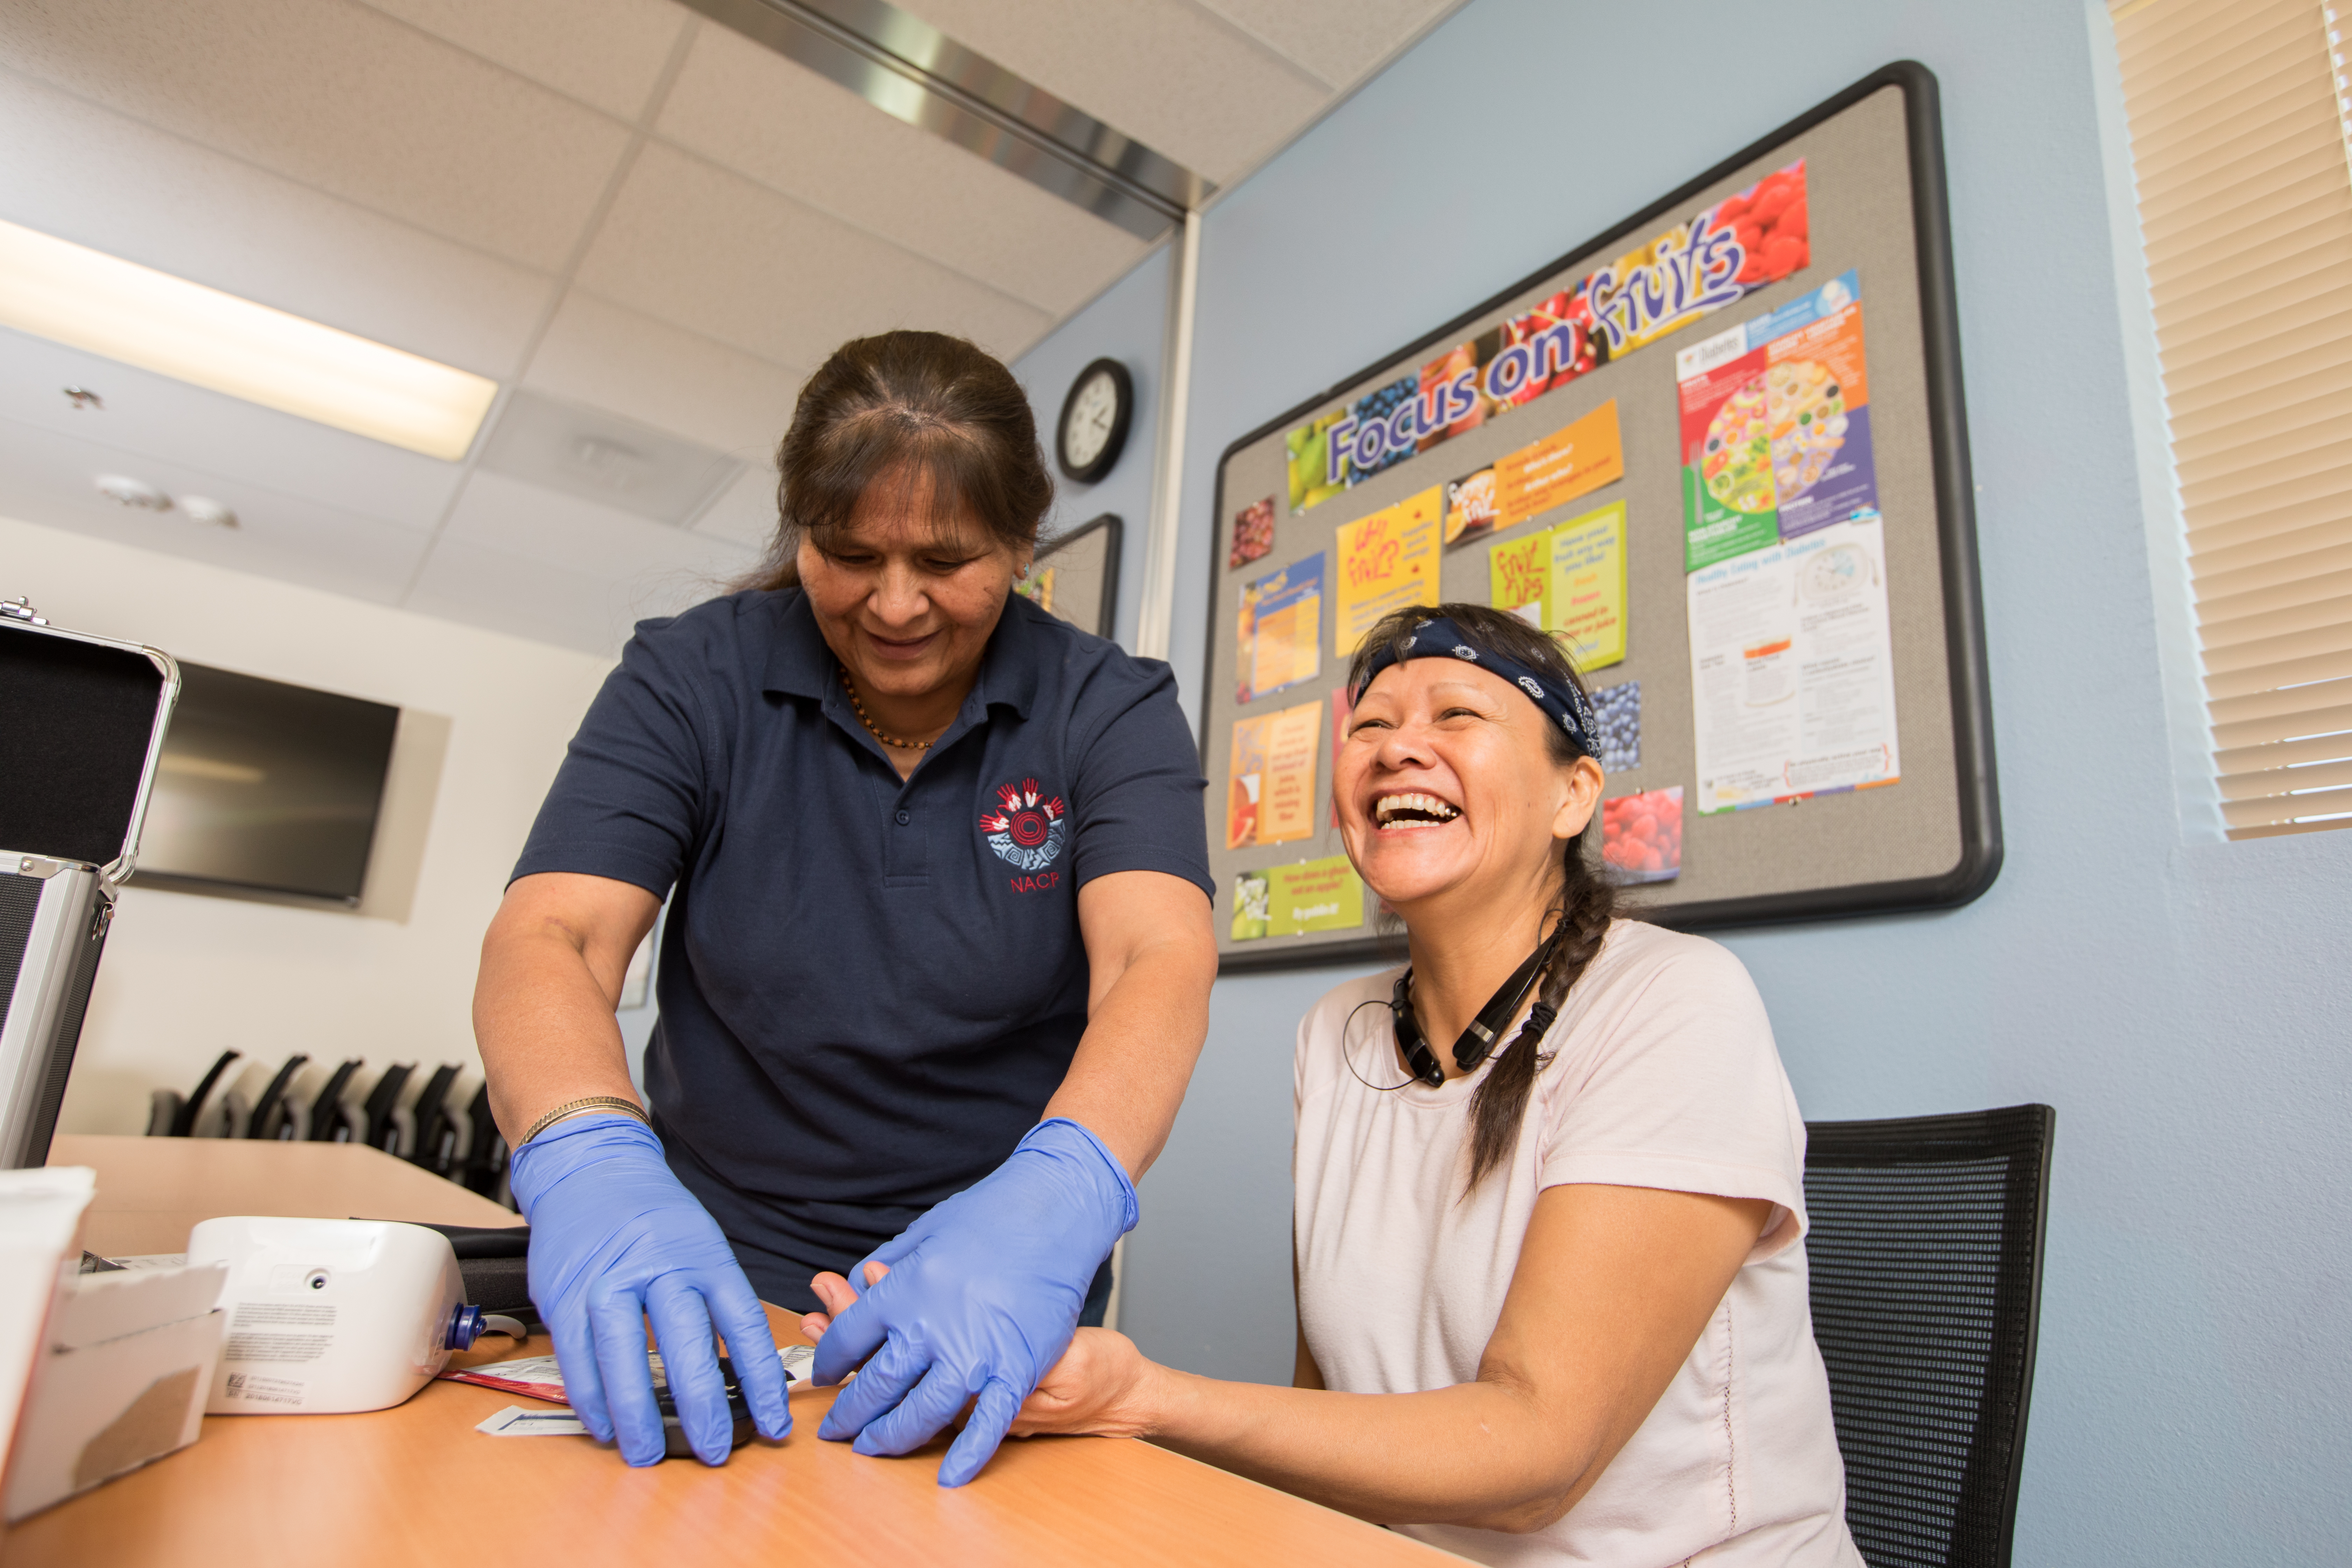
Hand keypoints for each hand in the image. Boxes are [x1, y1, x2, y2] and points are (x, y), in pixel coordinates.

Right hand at [508, 1114, 789, 1464]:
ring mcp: (607, 1281)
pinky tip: (606, 1426)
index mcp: (704, 1258)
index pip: (743, 1325)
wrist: (590, 1170)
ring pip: (625, 1356)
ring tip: (650, 1453)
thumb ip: (717, 1305)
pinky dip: (592, 1399)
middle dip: (703, 1407)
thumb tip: (742, 1376)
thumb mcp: (703, 1246)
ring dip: (639, 1414)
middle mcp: (658, 1268)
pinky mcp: (564, 1294)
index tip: (774, 1425)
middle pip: (686, 1345)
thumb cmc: (654, 1218)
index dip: (763, 1381)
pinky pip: (577, 1357)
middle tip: (714, 1451)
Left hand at [811, 1118, 1135, 1485]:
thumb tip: (857, 1289)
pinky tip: (948, 1477)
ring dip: (890, 1438)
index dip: (829, 1360)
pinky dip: (966, 1455)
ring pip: (920, 1413)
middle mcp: (931, 1328)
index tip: (825, 1373)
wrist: (1056, 1211)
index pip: (847, 1340)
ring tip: (871, 1449)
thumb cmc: (992, 1214)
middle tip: (836, 1429)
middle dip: (849, 1413)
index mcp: (903, 1291)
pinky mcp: (1016, 1369)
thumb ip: (888, 1265)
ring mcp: (974, 1354)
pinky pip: (987, 1425)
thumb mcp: (926, 1230)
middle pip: (874, 1384)